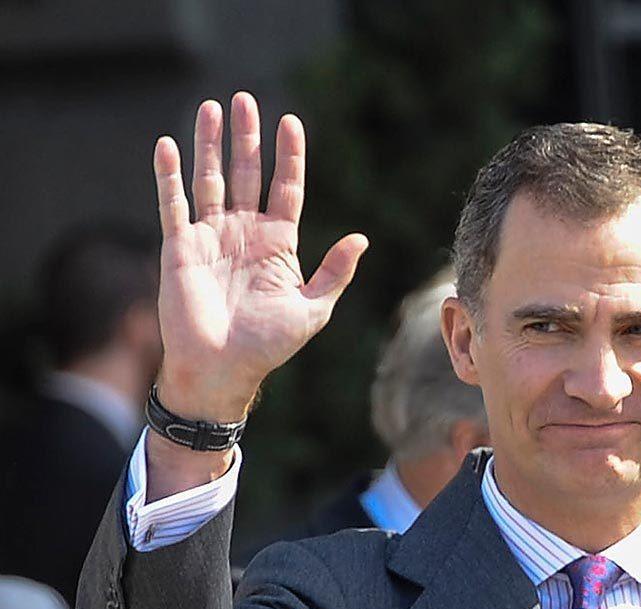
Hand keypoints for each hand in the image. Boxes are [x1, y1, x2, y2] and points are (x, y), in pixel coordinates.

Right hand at [152, 92, 366, 422]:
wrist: (223, 369)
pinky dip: (169, 175)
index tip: (291, 122)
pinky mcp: (179, 247)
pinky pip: (173, 203)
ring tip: (212, 107)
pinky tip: (169, 145)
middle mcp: (244, 233)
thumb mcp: (312, 309)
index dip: (289, 157)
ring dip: (210, 144)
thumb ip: (334, 272)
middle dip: (247, 138)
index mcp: (278, 245)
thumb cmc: (268, 345)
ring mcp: (211, 237)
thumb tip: (361, 238)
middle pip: (248, 174)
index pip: (285, 189)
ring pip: (211, 179)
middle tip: (246, 99)